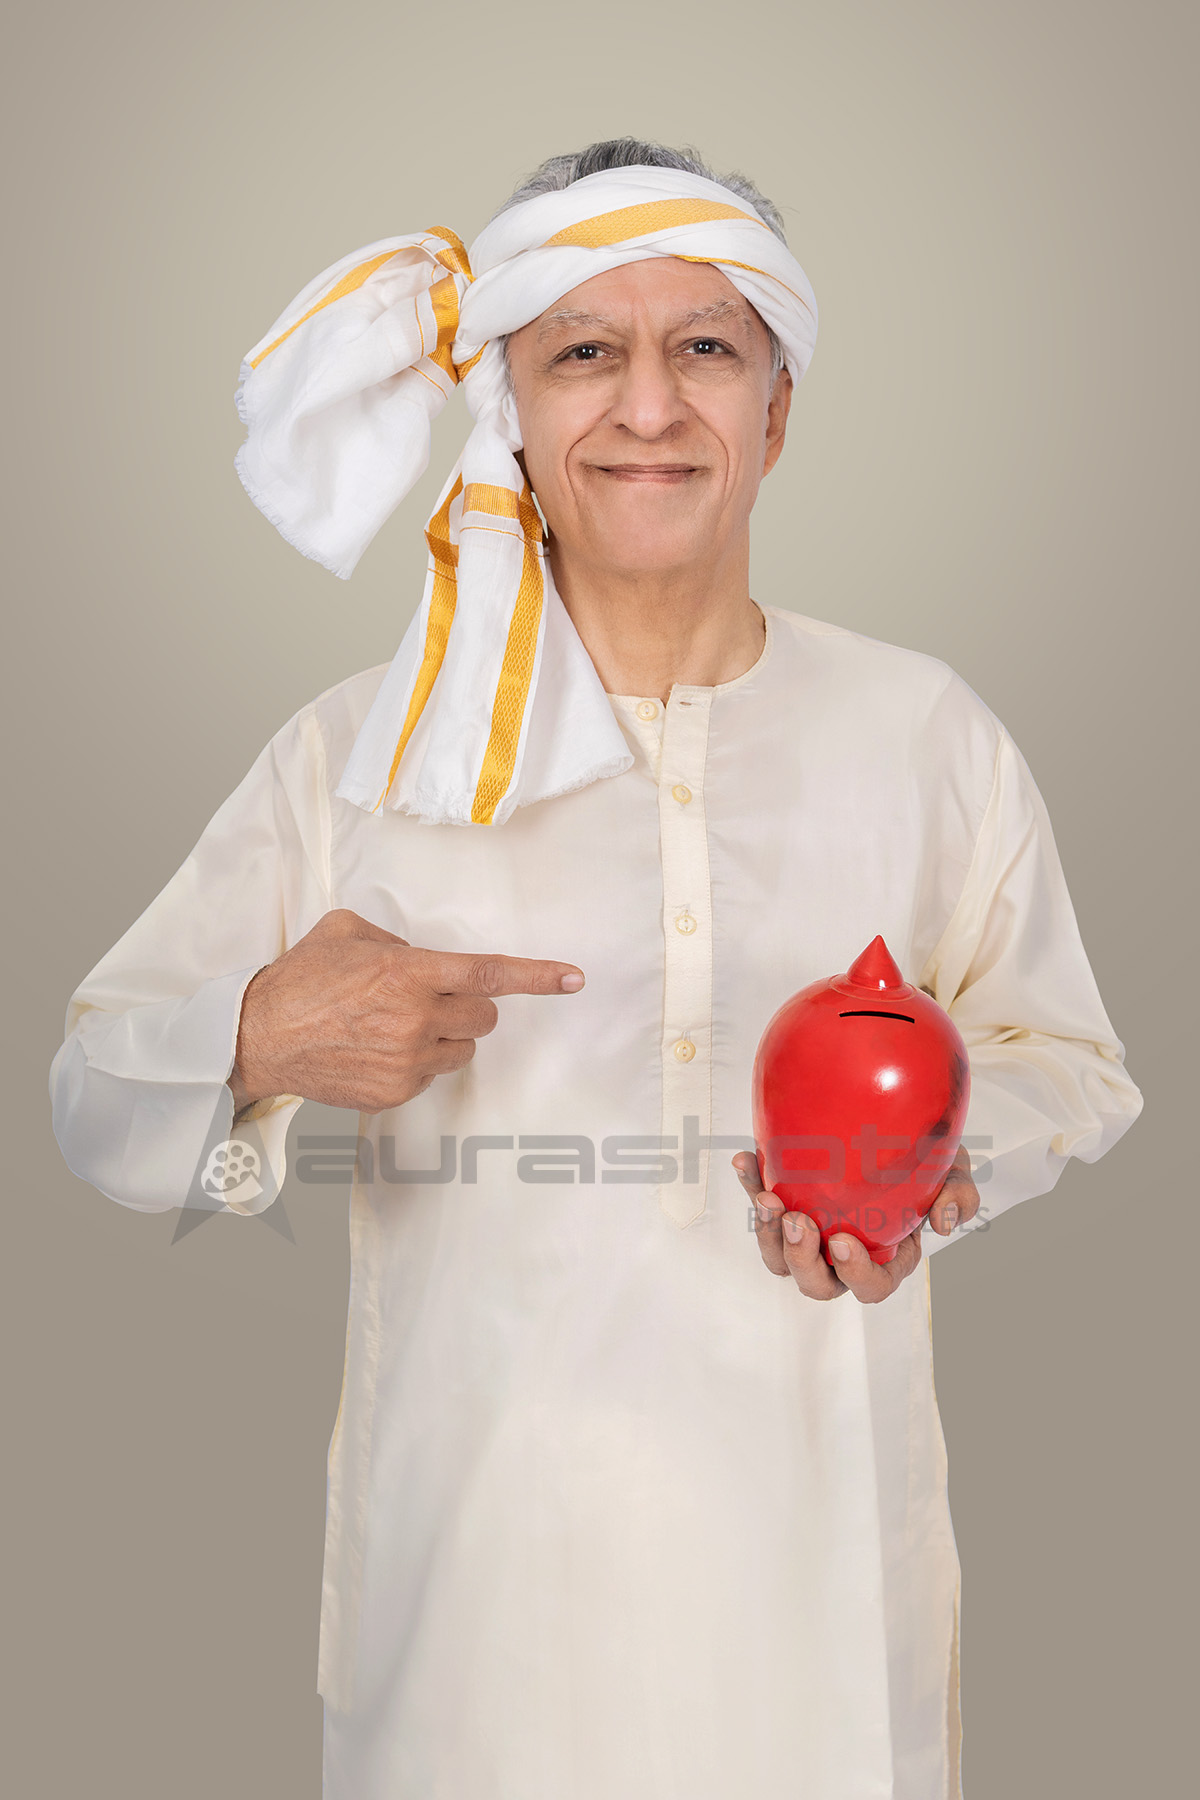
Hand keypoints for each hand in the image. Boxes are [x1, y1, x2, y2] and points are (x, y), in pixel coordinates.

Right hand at [228, 908, 584, 1114]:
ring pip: (462, 1050)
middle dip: (470, 1007)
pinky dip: (416, 1063)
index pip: (490, 974)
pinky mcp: (395, 1092)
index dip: (539, 977)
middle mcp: (415, 1017)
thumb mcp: (347, 932)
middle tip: (433, 1001)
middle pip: (484, 1018)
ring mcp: (407, 1060)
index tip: (574, 978)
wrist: (258, 1036)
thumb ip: (396, 940)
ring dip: (444, 1037)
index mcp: (409, 972)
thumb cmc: (300, 980)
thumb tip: (423, 957)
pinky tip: (376, 1051)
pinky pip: (431, 1075)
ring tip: (395, 1027)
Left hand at [731, 1143, 979, 1302]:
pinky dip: (751, 1186)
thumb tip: (945, 1224)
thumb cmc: (928, 1161)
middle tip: (796, 1220)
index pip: (871, 1286)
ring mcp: (813, 1236)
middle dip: (800, 1258)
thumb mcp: (953, 1172)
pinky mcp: (787, 1207)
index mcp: (887, 1258)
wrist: (894, 1128)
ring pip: (780, 1258)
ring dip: (766, 1233)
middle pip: (816, 1282)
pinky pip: (763, 1208)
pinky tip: (744, 1159)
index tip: (843, 1241)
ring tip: (766, 1197)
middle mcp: (844, 1256)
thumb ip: (958, 1196)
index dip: (855, 1273)